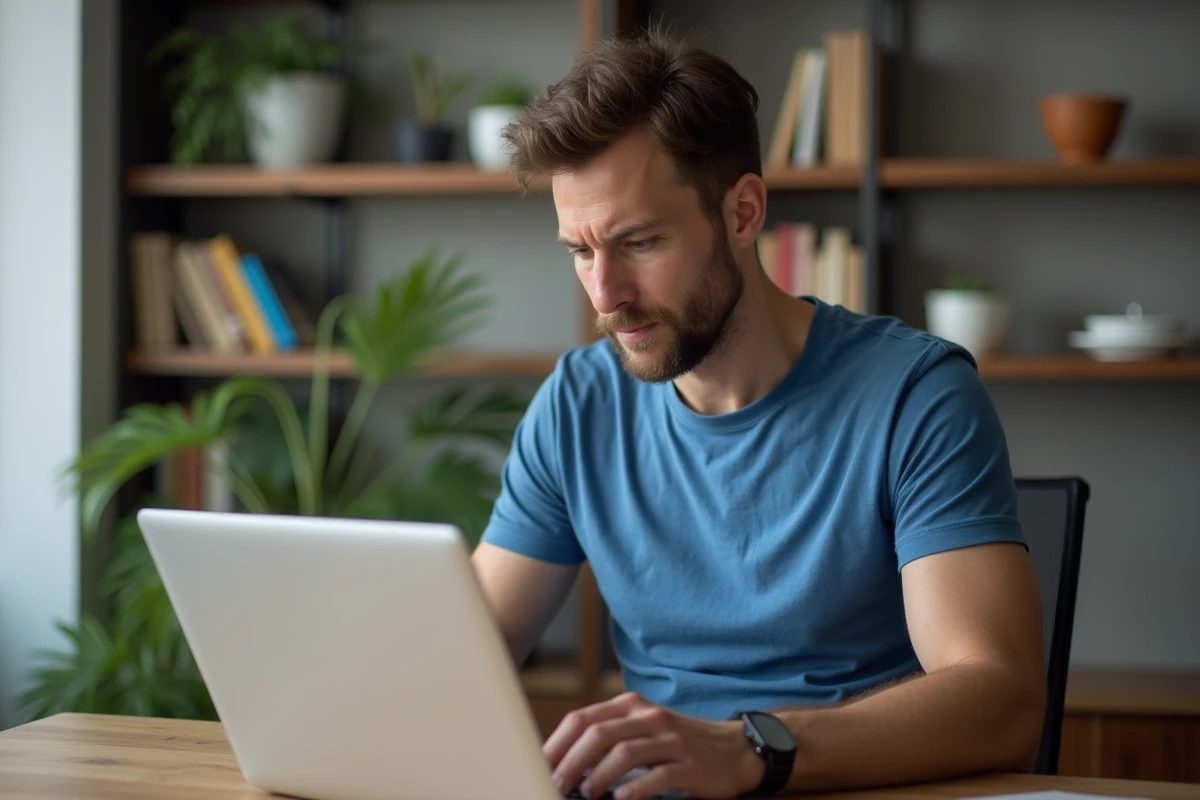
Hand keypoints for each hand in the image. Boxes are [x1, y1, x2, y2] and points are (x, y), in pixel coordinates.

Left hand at [544, 692, 764, 799]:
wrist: (733, 749)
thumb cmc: (676, 742)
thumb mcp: (641, 728)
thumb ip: (607, 736)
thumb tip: (560, 761)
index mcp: (630, 705)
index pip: (582, 719)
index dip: (556, 744)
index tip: (538, 767)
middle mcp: (649, 717)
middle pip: (599, 734)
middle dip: (570, 762)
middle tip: (556, 785)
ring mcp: (671, 740)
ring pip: (625, 752)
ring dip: (598, 775)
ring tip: (586, 794)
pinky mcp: (690, 765)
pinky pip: (659, 775)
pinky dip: (637, 788)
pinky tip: (622, 799)